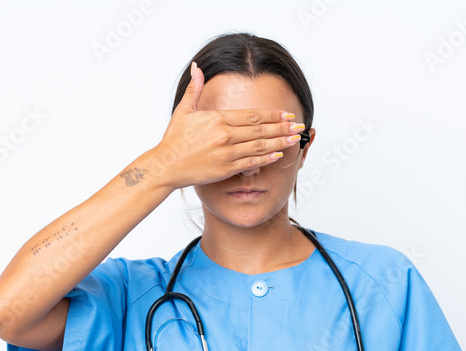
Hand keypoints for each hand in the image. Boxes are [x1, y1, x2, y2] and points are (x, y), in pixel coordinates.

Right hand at [148, 61, 299, 189]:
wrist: (166, 166)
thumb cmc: (174, 140)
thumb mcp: (184, 111)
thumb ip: (195, 89)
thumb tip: (197, 67)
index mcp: (217, 118)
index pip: (251, 115)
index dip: (272, 114)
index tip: (287, 114)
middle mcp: (224, 134)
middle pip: (260, 128)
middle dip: (282, 127)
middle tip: (299, 126)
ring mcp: (226, 152)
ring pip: (259, 145)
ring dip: (280, 142)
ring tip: (295, 139)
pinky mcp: (225, 168)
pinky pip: (251, 163)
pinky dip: (266, 159)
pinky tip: (279, 155)